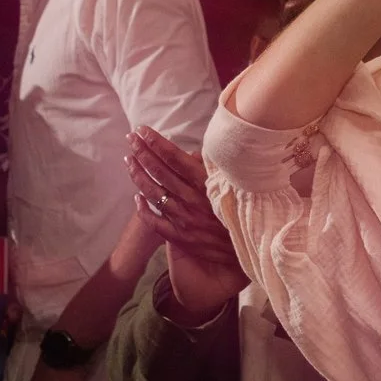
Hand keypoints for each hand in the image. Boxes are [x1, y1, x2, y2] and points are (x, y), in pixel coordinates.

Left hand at [125, 129, 235, 266]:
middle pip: (160, 172)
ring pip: (153, 193)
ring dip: (139, 175)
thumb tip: (193, 154)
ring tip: (129, 160)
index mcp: (207, 183)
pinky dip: (143, 209)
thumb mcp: (234, 185)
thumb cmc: (244, 212)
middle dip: (142, 152)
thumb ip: (211, 170)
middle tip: (130, 138)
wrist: (252, 249)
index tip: (142, 131)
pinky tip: (136, 197)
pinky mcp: (181, 237)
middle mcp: (193, 199)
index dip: (156, 143)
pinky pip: (155, 222)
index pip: (175, 158)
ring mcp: (185, 218)